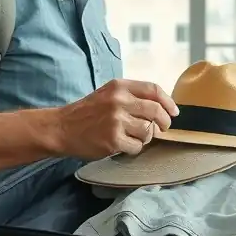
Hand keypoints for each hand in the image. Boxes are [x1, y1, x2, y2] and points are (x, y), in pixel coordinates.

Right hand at [55, 79, 178, 158]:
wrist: (61, 128)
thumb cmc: (87, 112)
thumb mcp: (108, 94)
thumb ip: (131, 96)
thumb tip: (162, 106)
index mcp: (119, 86)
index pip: (153, 90)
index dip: (168, 102)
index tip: (174, 112)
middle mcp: (119, 101)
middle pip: (156, 111)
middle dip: (164, 122)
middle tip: (163, 128)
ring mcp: (116, 121)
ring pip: (148, 131)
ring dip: (145, 137)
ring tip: (133, 137)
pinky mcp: (113, 140)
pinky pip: (137, 147)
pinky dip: (134, 148)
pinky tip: (123, 145)